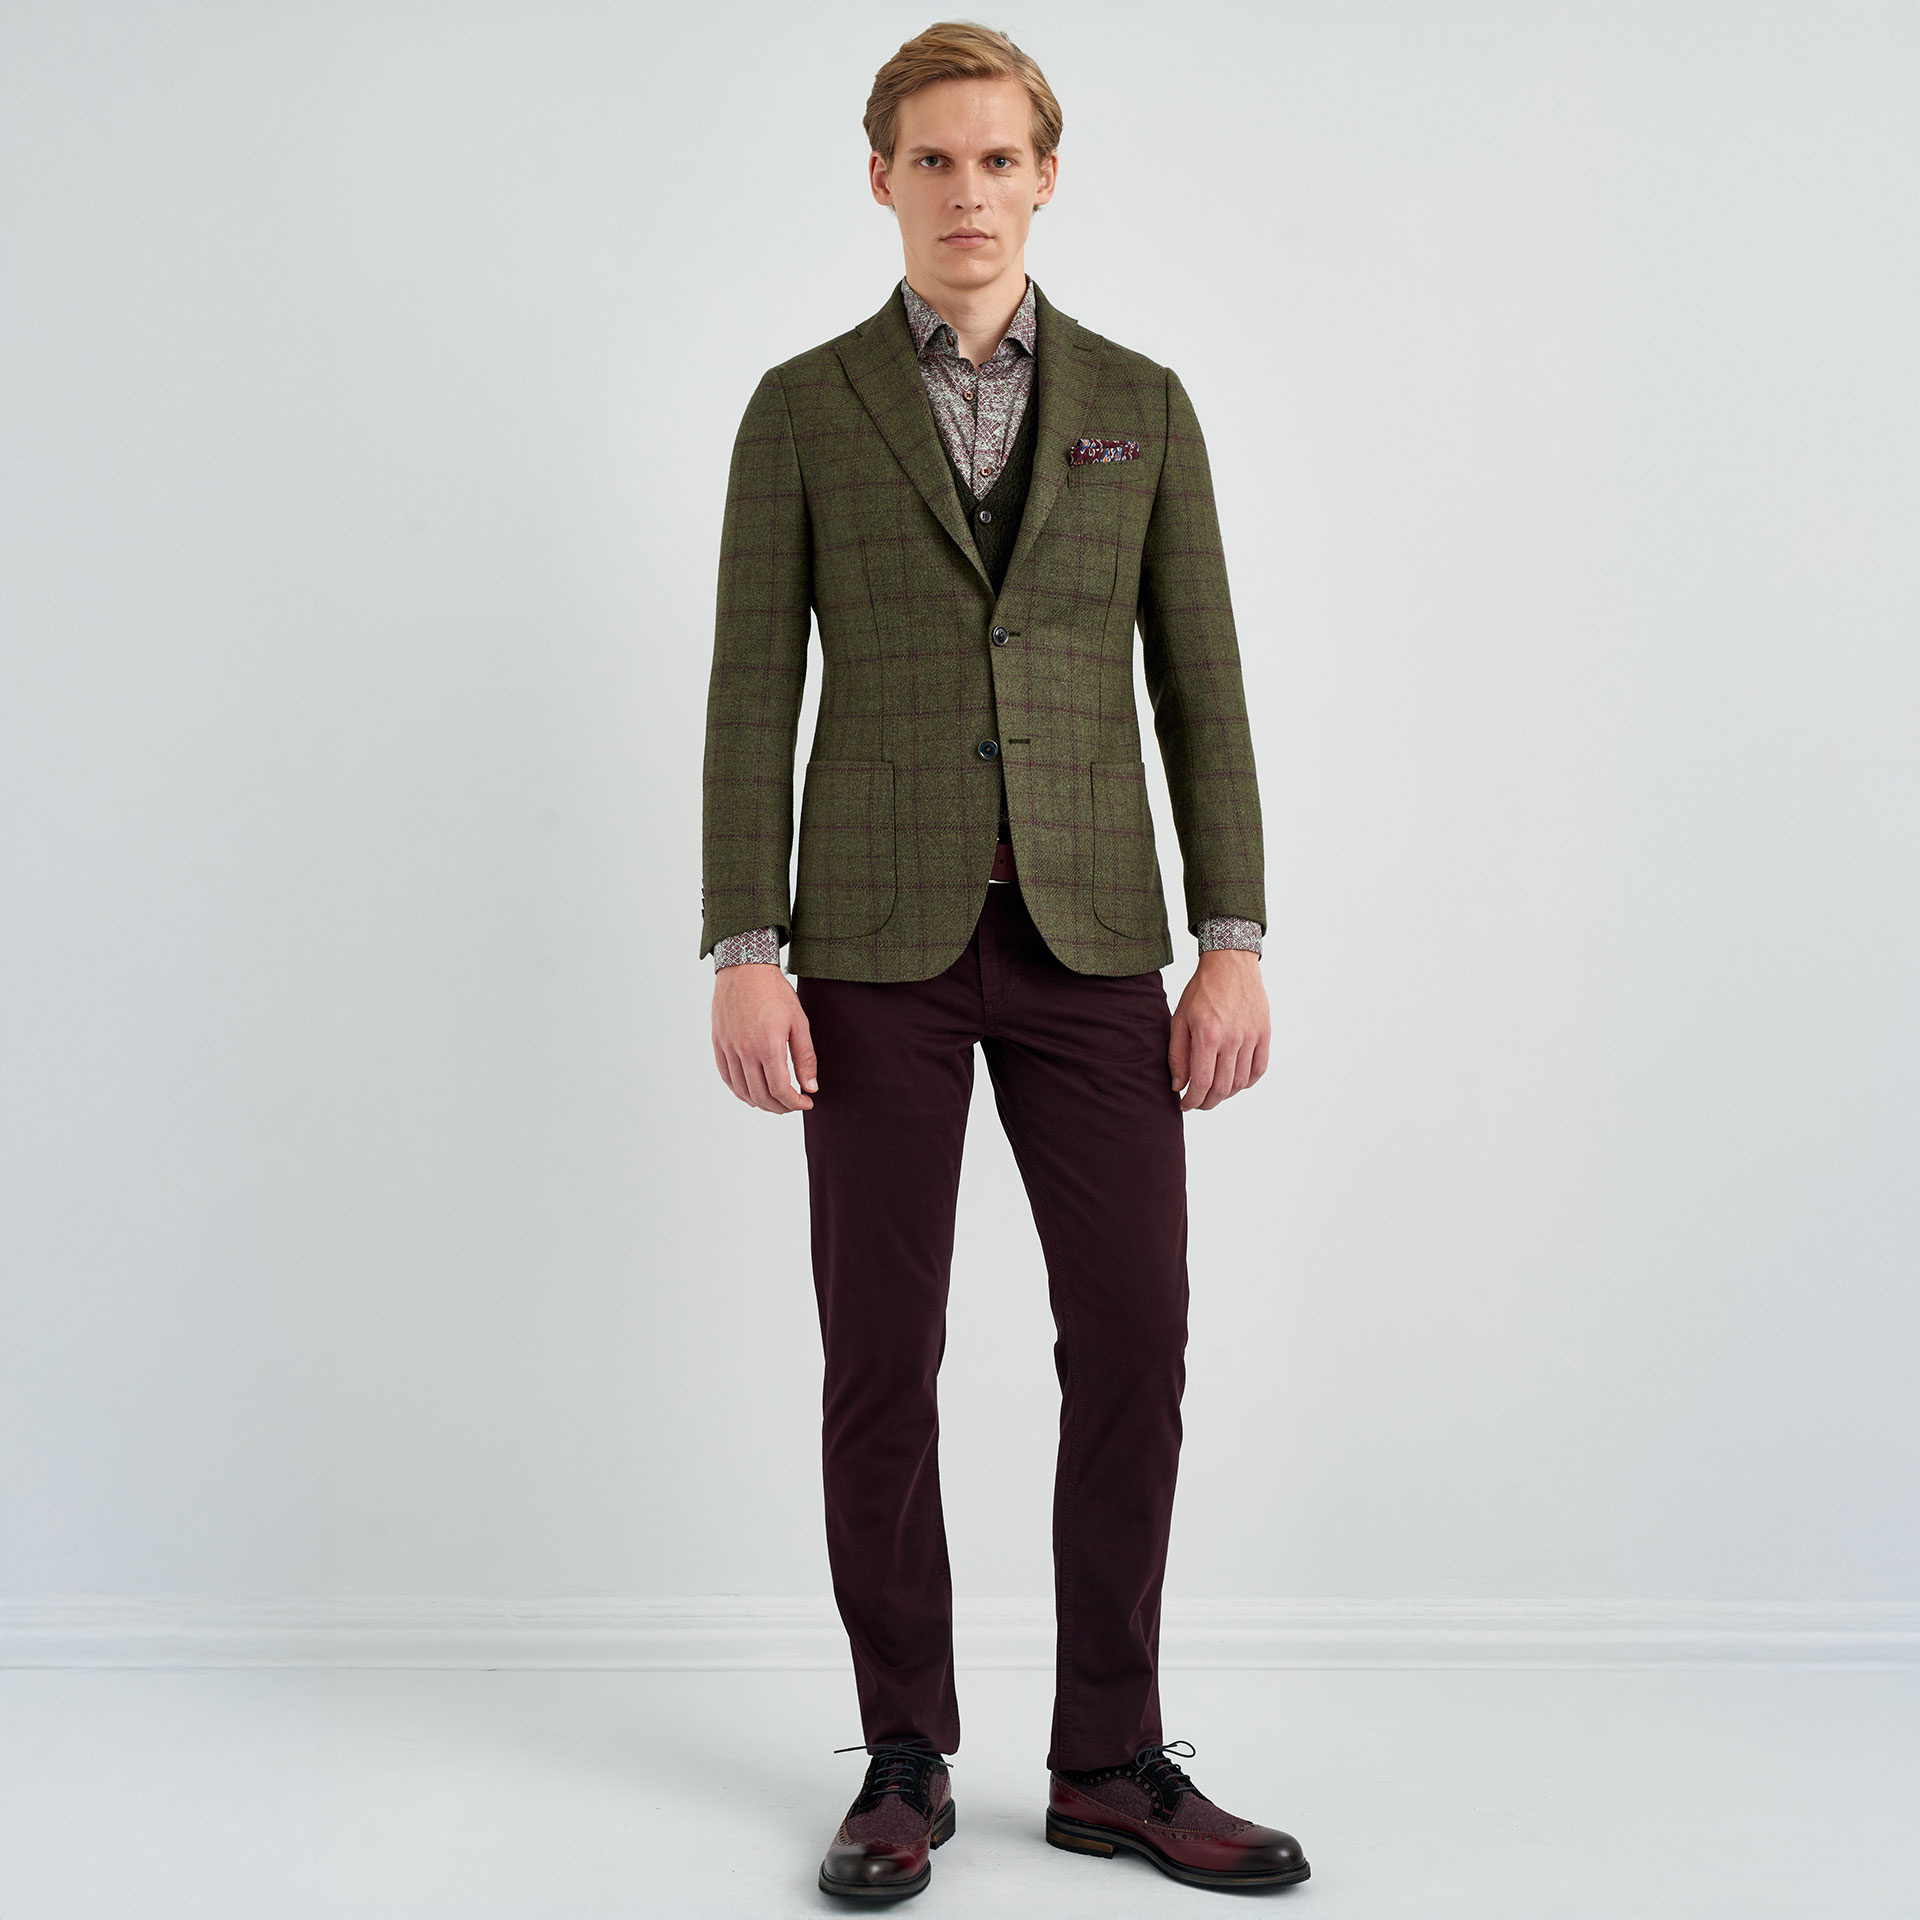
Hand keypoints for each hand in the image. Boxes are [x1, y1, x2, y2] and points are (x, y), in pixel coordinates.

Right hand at [711, 964, 817, 1113]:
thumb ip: (805, 1057)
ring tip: (775, 1102)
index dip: (794, 1103)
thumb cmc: (775, 993)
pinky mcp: (718, 1044)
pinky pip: (727, 1077)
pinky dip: (740, 1091)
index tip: (806, 1103)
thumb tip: (811, 1088)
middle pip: (760, 1095)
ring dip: (760, 1103)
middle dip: (780, 1107)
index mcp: (768, 1046)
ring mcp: (729, 1048)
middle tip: (793, 1105)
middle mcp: (745, 1051)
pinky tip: (752, 1093)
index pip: (780, 1090)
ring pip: (742, 1090)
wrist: (745, 969)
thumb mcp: (799, 1022)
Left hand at [1169, 948, 1268, 1110]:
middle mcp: (1232, 1039)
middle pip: (1223, 1088)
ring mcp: (1251, 1037)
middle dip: (1207, 1102)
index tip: (1185, 1104)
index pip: (1202, 1082)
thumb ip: (1177, 1055)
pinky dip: (1247, 1082)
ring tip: (1214, 1092)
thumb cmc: (1202, 990)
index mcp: (1208, 1035)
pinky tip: (1235, 1082)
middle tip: (1198, 1102)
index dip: (1192, 1100)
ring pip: (1241, 1082)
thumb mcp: (1180, 1019)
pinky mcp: (1264, 1033)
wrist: (1230, 964)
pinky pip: (1259, 1069)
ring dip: (1226, 1094)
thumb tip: (1178, 1085)